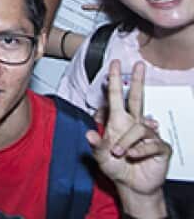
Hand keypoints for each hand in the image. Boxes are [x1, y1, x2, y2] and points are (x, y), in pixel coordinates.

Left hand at [87, 61, 171, 200]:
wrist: (132, 185)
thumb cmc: (116, 167)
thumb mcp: (101, 157)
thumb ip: (96, 146)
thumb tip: (89, 134)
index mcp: (118, 122)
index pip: (117, 98)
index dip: (115, 81)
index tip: (114, 64)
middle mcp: (134, 125)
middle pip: (138, 98)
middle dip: (138, 81)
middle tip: (139, 65)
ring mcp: (148, 135)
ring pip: (139, 128)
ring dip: (127, 141)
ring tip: (120, 153)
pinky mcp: (160, 148)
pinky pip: (151, 143)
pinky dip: (139, 150)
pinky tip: (133, 156)